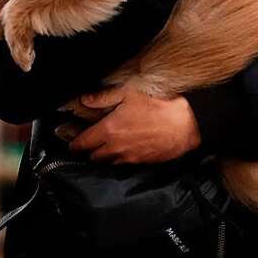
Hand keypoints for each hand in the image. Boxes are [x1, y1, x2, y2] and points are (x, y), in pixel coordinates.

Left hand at [68, 81, 200, 163]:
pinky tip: (123, 150)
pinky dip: (119, 159)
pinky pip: (124, 164)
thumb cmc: (157, 105)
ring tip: (104, 147)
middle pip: (94, 156)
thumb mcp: (128, 93)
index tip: (71, 143)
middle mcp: (116, 147)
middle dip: (88, 151)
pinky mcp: (142, 162)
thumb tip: (84, 100)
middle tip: (87, 144)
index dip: (74, 144)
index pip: (83, 143)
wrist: (186, 124)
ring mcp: (130, 157)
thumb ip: (103, 98)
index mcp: (109, 130)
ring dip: (104, 156)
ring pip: (108, 162)